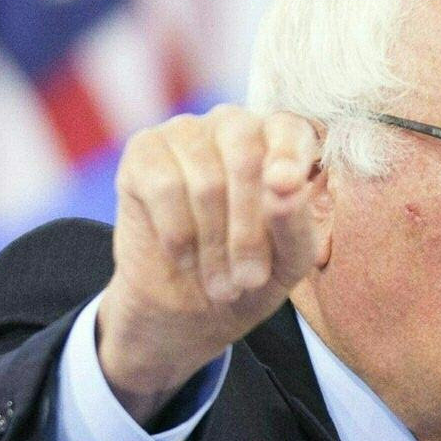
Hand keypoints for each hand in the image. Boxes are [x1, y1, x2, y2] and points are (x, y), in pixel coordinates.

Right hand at [96, 104, 324, 422]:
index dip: (290, 154)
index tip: (284, 192)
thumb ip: (298, 224)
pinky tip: (181, 262)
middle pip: (247, 146)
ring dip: (214, 239)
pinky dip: (177, 232)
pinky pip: (162, 182)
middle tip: (248, 282)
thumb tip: (288, 182)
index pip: (292, 126)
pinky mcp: (142, 156)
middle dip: (250, 224)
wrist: (184, 315)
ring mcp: (184, 135)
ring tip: (220, 284)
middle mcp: (233, 128)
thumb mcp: (287, 266)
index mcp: (280, 145)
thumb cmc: (246, 281)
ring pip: (204, 170)